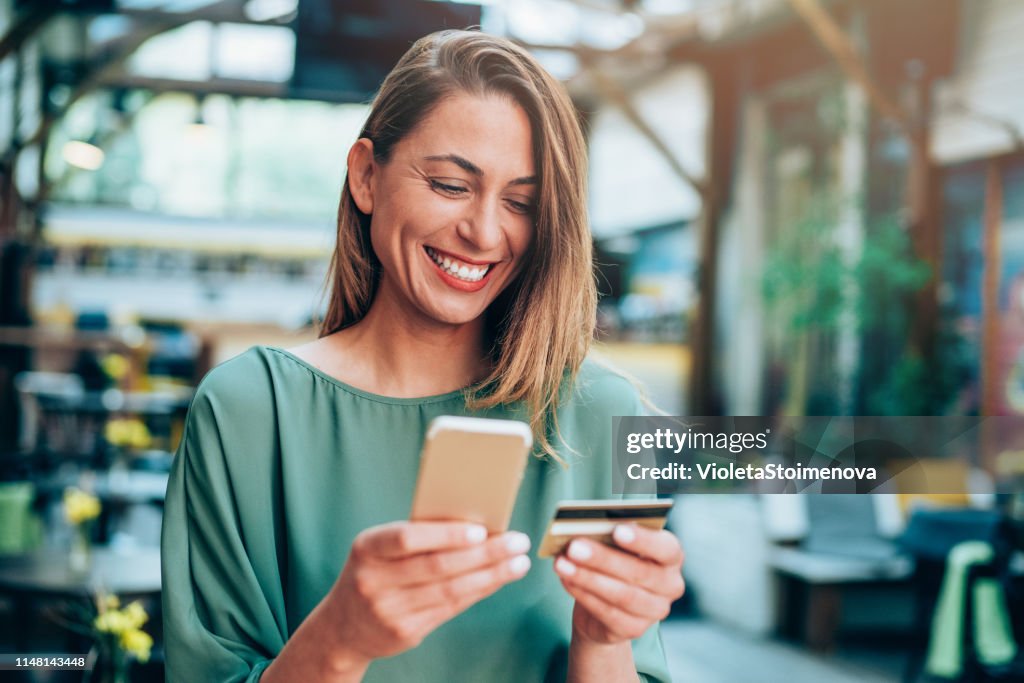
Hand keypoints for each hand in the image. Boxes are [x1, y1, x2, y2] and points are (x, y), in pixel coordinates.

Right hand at [323, 521, 530, 667]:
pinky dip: (478, 591)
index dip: (445, 535)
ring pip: (451, 590)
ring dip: (491, 575)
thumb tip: (475, 524)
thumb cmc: (374, 572)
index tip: (481, 530)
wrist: (342, 627)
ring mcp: (389, 610)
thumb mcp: (379, 549)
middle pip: (439, 566)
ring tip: (518, 562)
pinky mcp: (405, 632)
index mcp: (367, 548)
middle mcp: (374, 581)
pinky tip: (498, 580)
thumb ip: (416, 537)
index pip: (408, 538)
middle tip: (517, 541)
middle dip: (485, 553)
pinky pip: (451, 608)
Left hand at [554, 525, 683, 644]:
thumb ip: (608, 536)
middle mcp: (671, 585)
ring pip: (622, 595)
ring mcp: (656, 610)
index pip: (666, 548)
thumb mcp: (615, 544)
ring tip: (562, 564)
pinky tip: (566, 580)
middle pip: (639, 572)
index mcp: (672, 556)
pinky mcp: (635, 629)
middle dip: (603, 559)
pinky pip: (608, 613)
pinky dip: (584, 595)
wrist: (606, 604)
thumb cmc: (614, 561)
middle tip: (574, 546)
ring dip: (588, 578)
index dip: (643, 540)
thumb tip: (582, 529)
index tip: (617, 529)